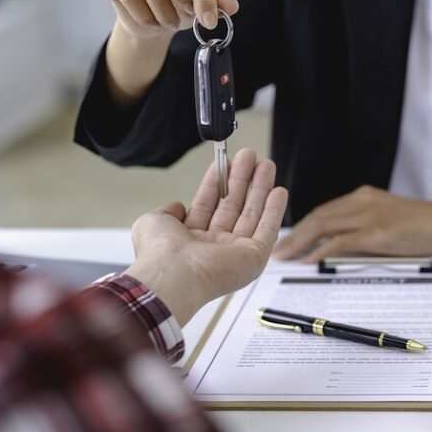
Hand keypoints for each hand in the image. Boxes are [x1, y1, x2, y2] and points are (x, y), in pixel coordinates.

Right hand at [106, 0, 238, 40]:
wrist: (152, 18)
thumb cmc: (180, 2)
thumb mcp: (201, 1)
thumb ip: (216, 1)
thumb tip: (231, 6)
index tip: (209, 20)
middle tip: (189, 16)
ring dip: (165, 12)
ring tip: (171, 23)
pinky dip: (146, 17)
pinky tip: (154, 23)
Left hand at [125, 149, 287, 325]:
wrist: (173, 273)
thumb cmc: (160, 253)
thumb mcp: (153, 221)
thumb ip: (166, 211)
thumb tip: (177, 206)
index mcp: (191, 240)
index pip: (209, 204)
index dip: (219, 182)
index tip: (226, 163)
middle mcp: (214, 246)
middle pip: (234, 206)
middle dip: (243, 179)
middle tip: (250, 157)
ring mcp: (235, 252)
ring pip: (252, 214)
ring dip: (261, 189)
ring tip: (266, 165)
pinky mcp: (254, 257)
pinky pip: (268, 230)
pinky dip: (274, 210)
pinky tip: (278, 192)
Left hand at [272, 185, 431, 261]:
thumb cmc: (425, 224)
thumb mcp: (390, 217)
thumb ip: (367, 226)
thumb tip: (343, 245)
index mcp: (363, 197)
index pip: (324, 211)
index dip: (303, 226)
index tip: (289, 239)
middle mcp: (362, 202)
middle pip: (318, 217)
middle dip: (295, 234)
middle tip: (278, 250)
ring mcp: (369, 216)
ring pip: (324, 226)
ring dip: (301, 242)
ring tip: (286, 257)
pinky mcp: (378, 233)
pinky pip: (342, 241)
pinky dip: (323, 250)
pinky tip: (311, 260)